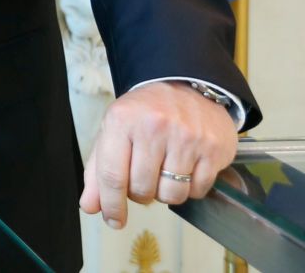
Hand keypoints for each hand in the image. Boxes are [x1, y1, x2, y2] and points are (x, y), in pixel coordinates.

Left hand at [80, 82, 237, 228]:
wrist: (186, 85)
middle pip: (142, 189)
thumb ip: (98, 170)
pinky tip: (186, 167)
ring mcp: (187, 137)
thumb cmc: (145, 112)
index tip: (113, 220)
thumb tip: (91, 206)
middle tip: (143, 177)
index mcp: (122, 120)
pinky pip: (198, 190)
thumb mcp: (113, 131)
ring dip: (165, 192)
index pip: (112, 176)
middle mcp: (154, 126)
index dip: (111, 204)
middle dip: (140, 193)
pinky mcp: (213, 148)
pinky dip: (190, 187)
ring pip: (171, 195)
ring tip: (164, 171)